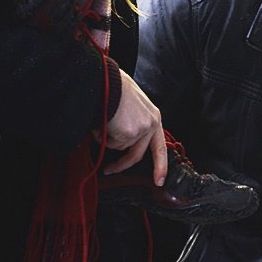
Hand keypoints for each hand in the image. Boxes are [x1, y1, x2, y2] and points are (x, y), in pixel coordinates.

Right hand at [100, 69, 166, 185]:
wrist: (107, 80)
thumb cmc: (115, 88)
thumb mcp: (133, 105)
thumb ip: (135, 122)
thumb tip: (124, 140)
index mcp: (154, 117)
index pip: (159, 147)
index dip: (160, 166)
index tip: (159, 181)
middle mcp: (150, 125)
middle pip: (136, 155)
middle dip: (121, 165)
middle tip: (110, 170)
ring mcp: (140, 130)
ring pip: (118, 147)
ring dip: (106, 138)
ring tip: (103, 120)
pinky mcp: (128, 133)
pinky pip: (109, 142)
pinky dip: (100, 134)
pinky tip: (101, 120)